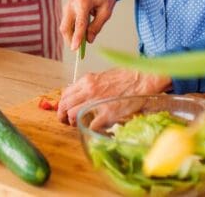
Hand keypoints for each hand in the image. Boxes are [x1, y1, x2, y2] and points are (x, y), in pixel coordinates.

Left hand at [56, 68, 170, 124]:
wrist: (142, 80)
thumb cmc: (126, 77)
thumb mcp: (102, 76)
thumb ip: (90, 86)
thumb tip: (81, 95)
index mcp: (87, 81)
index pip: (65, 94)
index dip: (62, 104)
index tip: (64, 110)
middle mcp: (88, 90)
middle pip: (65, 105)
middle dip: (62, 115)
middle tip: (65, 121)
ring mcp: (96, 102)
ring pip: (72, 115)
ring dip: (73, 122)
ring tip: (78, 124)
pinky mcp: (107, 114)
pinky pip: (90, 125)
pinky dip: (89, 128)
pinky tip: (94, 127)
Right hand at [59, 0, 115, 51]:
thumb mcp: (106, 12)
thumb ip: (97, 26)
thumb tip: (88, 40)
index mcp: (83, 2)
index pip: (79, 23)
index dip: (77, 37)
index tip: (75, 49)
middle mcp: (72, 4)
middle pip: (66, 27)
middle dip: (70, 40)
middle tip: (79, 50)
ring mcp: (67, 6)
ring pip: (64, 27)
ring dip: (71, 37)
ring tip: (81, 41)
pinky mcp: (66, 9)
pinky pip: (66, 24)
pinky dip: (71, 31)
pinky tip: (80, 33)